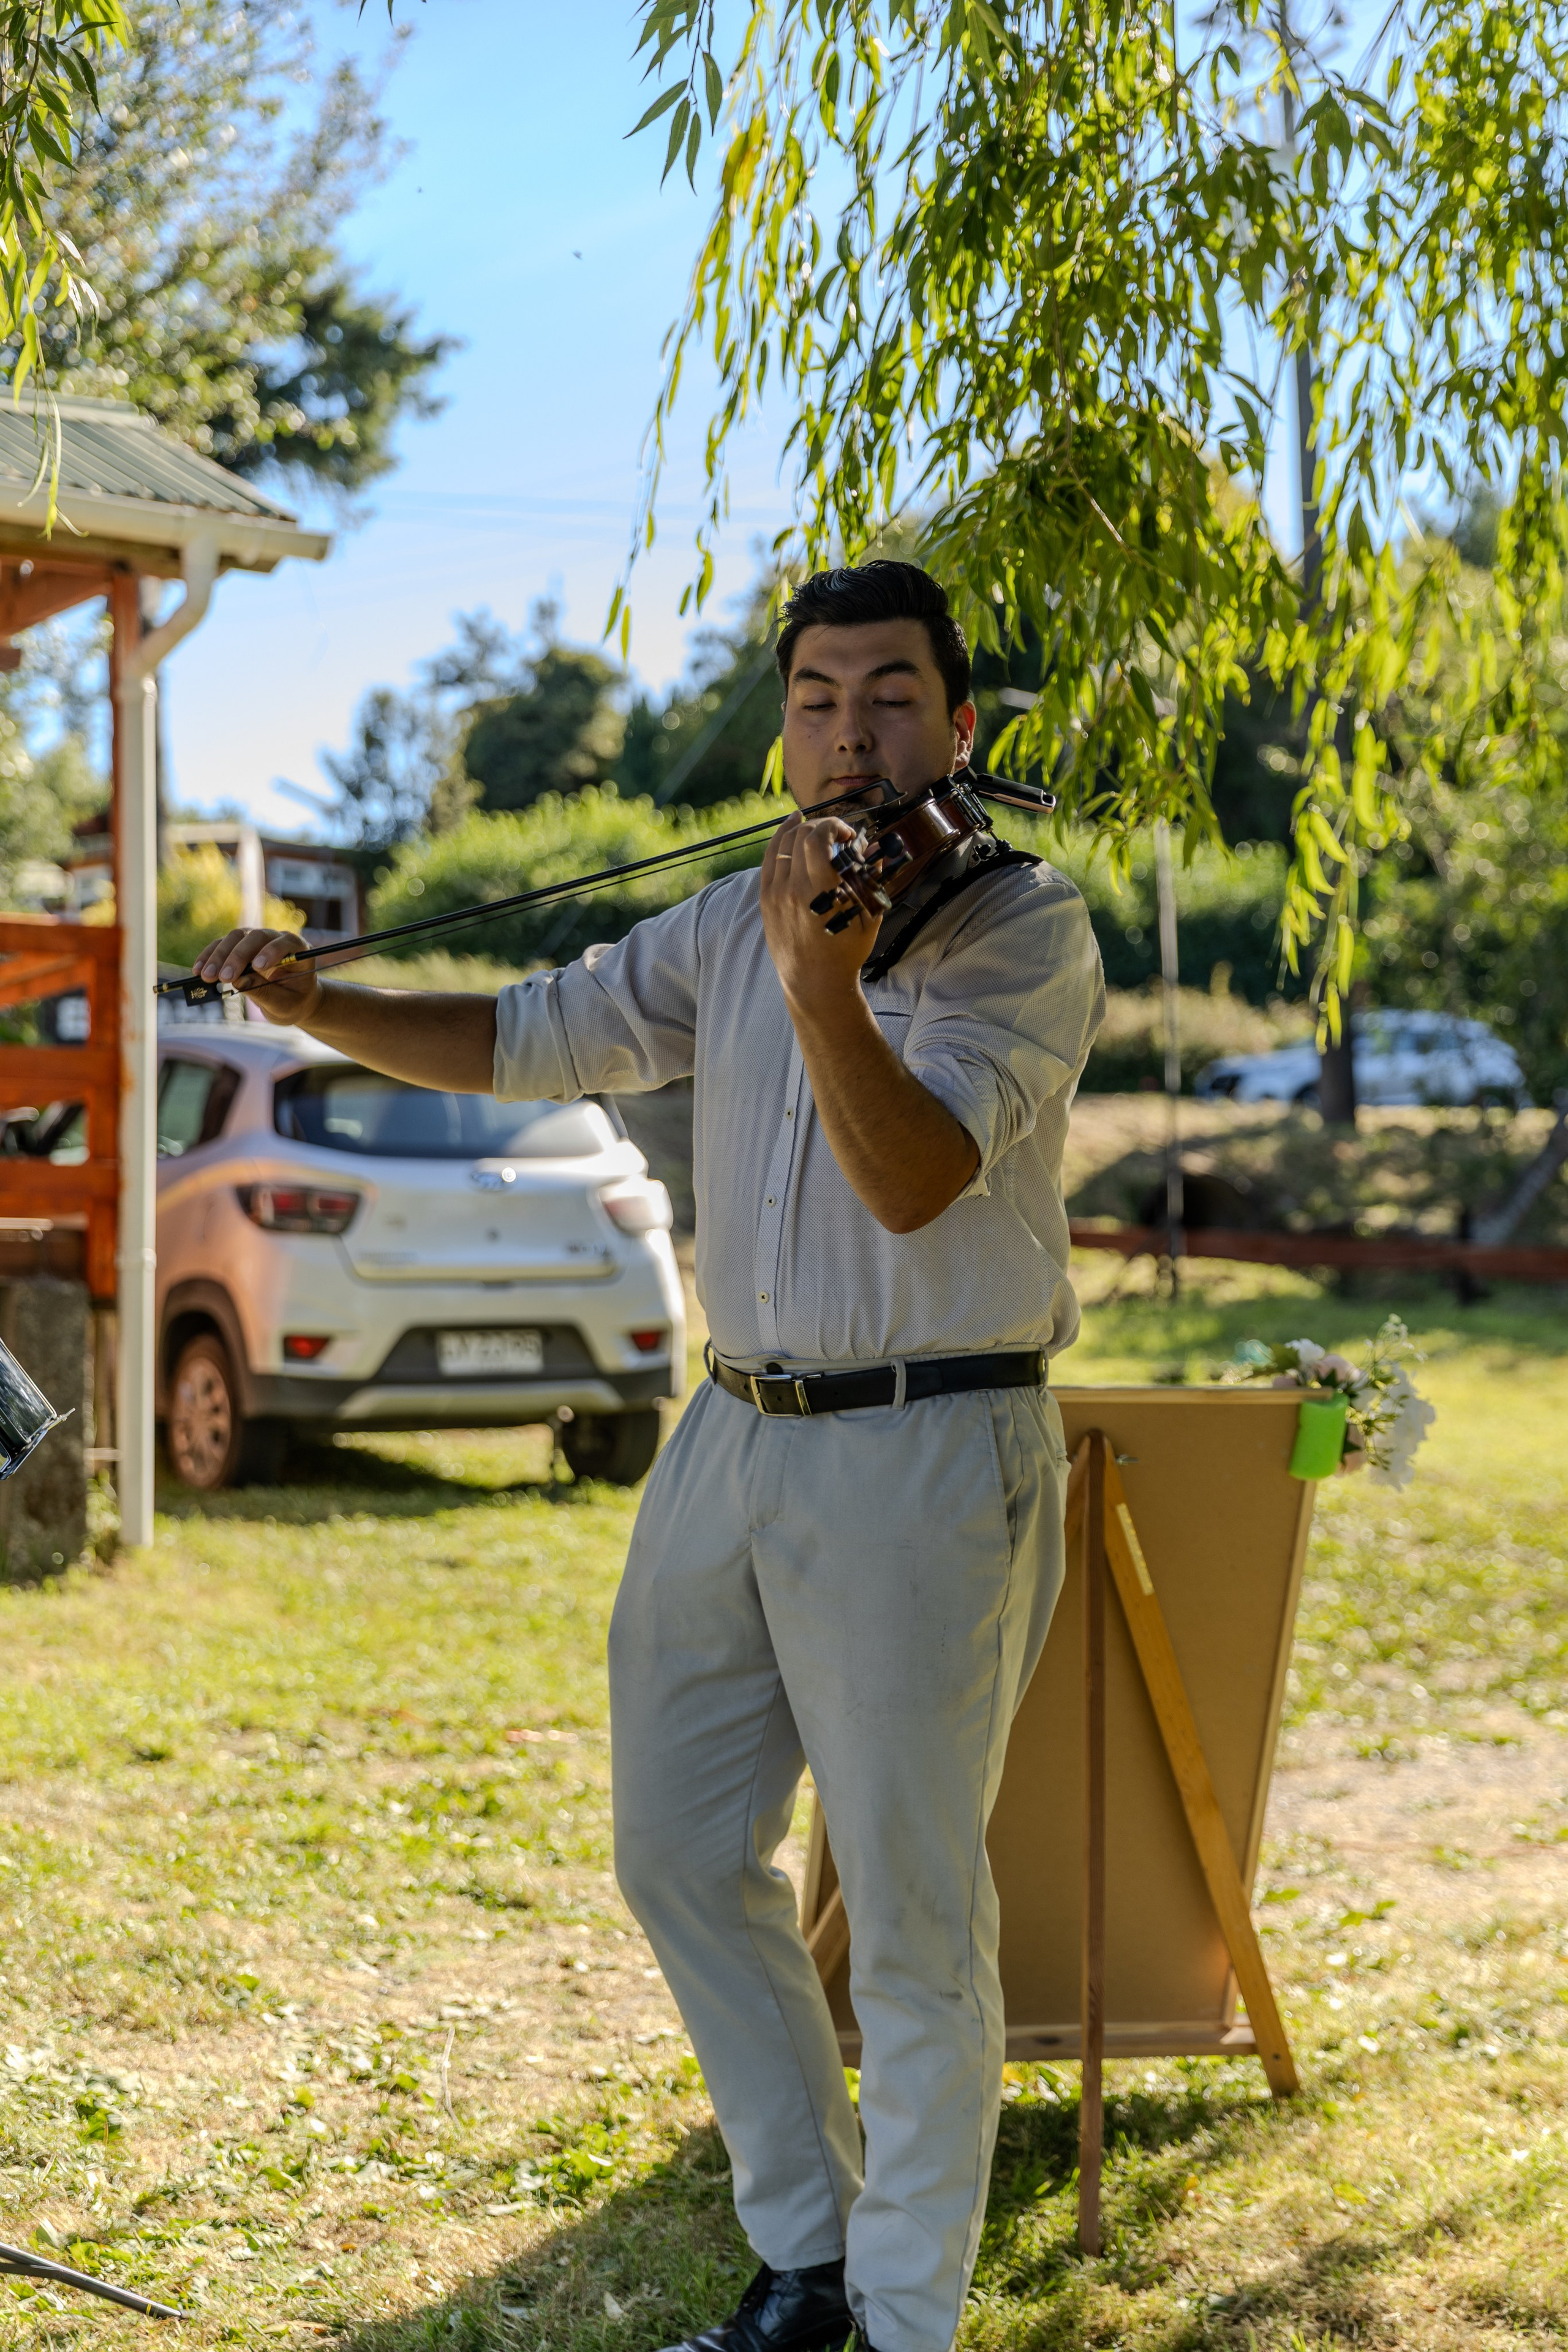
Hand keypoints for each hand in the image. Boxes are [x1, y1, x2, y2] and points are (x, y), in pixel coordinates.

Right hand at [191, 928, 321, 1026]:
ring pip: (235, 938)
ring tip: (206, 976)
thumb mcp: (284, 1004)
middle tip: (224, 978)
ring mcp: (256, 940)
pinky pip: (221, 945)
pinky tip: (198, 970)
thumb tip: (239, 981)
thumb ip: (265, 992)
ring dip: (219, 956)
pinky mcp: (239, 945)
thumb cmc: (293, 1001)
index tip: (258, 967)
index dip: (271, 952)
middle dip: (237, 957)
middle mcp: (276, 938)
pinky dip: (209, 956)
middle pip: (255, 938)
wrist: (290, 1000)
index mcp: (297, 949)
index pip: (284, 942)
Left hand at [759, 812, 880, 1009]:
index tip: (847, 834)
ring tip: (812, 826)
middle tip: (837, 835)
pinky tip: (790, 828)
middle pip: (799, 836)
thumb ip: (870, 879)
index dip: (833, 826)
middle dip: (821, 827)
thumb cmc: (845, 952)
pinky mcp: (766, 900)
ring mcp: (775, 894)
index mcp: (820, 892)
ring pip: (781, 844)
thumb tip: (872, 850)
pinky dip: (779, 840)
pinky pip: (769, 860)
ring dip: (799, 829)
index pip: (817, 838)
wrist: (815, 983)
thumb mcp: (867, 917)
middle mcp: (792, 889)